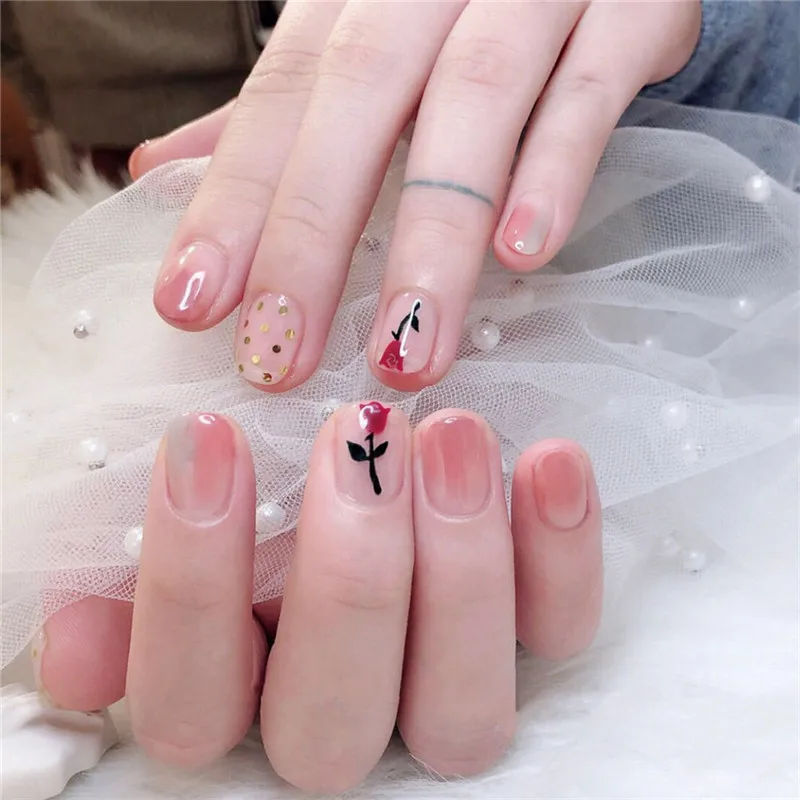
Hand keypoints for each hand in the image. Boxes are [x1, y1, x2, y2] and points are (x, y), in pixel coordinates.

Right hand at [34, 405, 601, 789]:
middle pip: (332, 722)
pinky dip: (561, 551)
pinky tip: (547, 458)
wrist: (373, 455)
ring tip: (451, 432)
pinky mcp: (533, 641)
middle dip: (347, 574)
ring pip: (458, 708)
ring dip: (460, 569)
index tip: (205, 439)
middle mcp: (342, 715)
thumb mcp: (194, 517)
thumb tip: (77, 641)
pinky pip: (560, 632)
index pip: (189, 703)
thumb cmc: (263, 487)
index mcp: (240, 696)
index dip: (188, 583)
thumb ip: (126, 582)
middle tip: (359, 434)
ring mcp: (442, 687)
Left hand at [137, 0, 699, 391]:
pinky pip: (590, 90)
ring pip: (473, 107)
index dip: (230, 205)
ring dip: (433, 241)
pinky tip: (526, 254)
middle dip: (311, 242)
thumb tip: (159, 170)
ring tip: (408, 354)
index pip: (276, 103)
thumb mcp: (364, 45)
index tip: (192, 307)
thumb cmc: (466, 6)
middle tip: (282, 361)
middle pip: (356, 107)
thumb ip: (277, 112)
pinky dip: (555, 169)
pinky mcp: (628, 8)